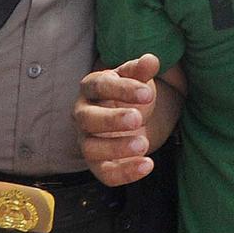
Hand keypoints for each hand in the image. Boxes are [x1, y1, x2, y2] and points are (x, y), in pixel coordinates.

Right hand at [74, 54, 158, 186]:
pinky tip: (147, 165)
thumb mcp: (137, 79)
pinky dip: (125, 172)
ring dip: (116, 148)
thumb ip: (141, 70)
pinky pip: (105, 173)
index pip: (100, 86)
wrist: (131, 117)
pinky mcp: (97, 163)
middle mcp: (83, 114)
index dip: (122, 89)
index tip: (147, 93)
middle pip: (87, 119)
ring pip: (91, 148)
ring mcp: (87, 140)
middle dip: (111, 119)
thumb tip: (150, 60)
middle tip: (138, 118)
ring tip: (144, 144)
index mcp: (92, 88)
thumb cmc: (129, 94)